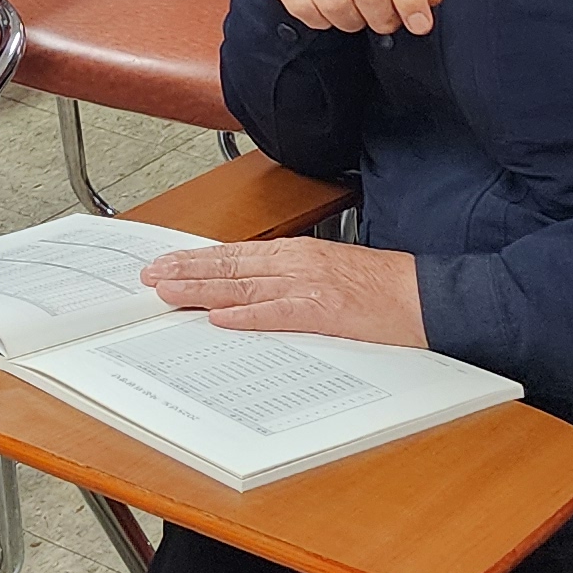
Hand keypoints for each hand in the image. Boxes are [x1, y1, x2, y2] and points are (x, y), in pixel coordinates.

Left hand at [140, 239, 426, 346]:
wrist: (423, 295)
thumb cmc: (380, 287)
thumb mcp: (328, 272)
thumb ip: (289, 278)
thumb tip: (250, 292)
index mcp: (296, 254)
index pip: (234, 254)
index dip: (196, 260)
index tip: (166, 264)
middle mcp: (295, 263)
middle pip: (229, 267)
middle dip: (185, 271)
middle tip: (150, 277)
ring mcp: (307, 286)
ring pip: (242, 288)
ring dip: (201, 291)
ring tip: (167, 292)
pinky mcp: (322, 311)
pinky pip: (276, 314)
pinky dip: (246, 316)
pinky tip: (219, 318)